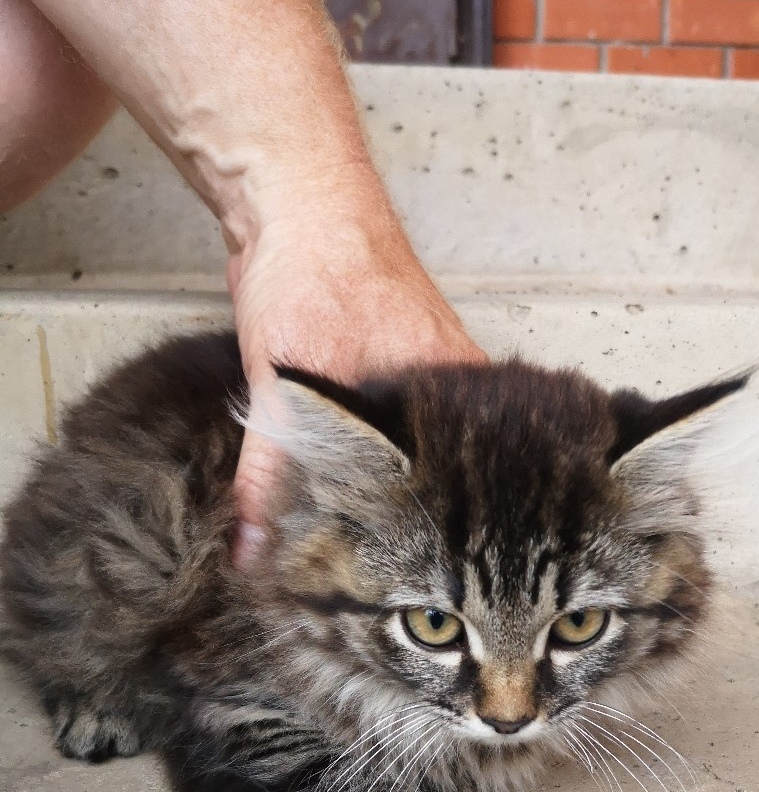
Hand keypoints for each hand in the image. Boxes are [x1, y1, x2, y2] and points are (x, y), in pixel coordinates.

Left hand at [228, 210, 486, 567]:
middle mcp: (454, 394)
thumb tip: (254, 551)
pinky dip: (362, 456)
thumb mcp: (287, 384)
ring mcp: (426, 382)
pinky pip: (387, 432)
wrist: (294, 202)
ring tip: (359, 536)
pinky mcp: (391, 374)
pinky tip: (344, 480)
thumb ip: (271, 472)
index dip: (425, 536)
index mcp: (456, 396)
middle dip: (402, 519)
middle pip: (435, 477)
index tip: (392, 575)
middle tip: (369, 568)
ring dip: (381, 488)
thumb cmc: (317, 272)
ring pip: (410, 456)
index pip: (457, 489)